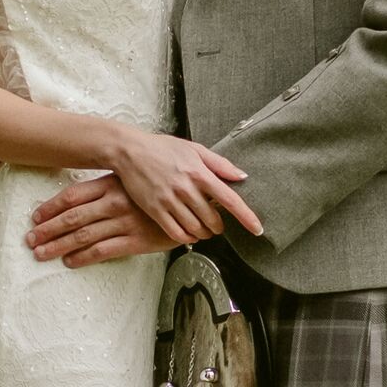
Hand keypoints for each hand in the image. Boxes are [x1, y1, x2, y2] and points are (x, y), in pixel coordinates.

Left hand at [25, 174, 174, 267]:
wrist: (194, 203)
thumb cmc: (160, 191)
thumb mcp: (132, 181)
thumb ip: (107, 187)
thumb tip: (80, 198)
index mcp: (111, 184)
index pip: (72, 196)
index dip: (50, 207)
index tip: (35, 217)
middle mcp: (115, 202)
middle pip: (72, 217)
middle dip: (47, 230)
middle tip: (30, 240)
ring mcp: (124, 222)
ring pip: (83, 236)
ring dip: (58, 246)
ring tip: (41, 254)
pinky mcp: (136, 240)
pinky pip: (103, 250)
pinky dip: (83, 257)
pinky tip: (70, 262)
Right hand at [100, 129, 261, 247]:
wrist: (129, 151)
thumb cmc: (162, 148)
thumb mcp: (194, 149)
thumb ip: (220, 164)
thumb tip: (242, 176)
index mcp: (199, 173)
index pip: (230, 199)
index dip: (246, 217)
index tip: (257, 229)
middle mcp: (186, 188)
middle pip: (213, 220)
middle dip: (219, 226)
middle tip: (217, 223)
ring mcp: (169, 201)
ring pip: (196, 229)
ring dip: (204, 233)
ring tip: (204, 229)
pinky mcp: (155, 210)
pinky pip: (176, 233)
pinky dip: (187, 238)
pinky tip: (188, 234)